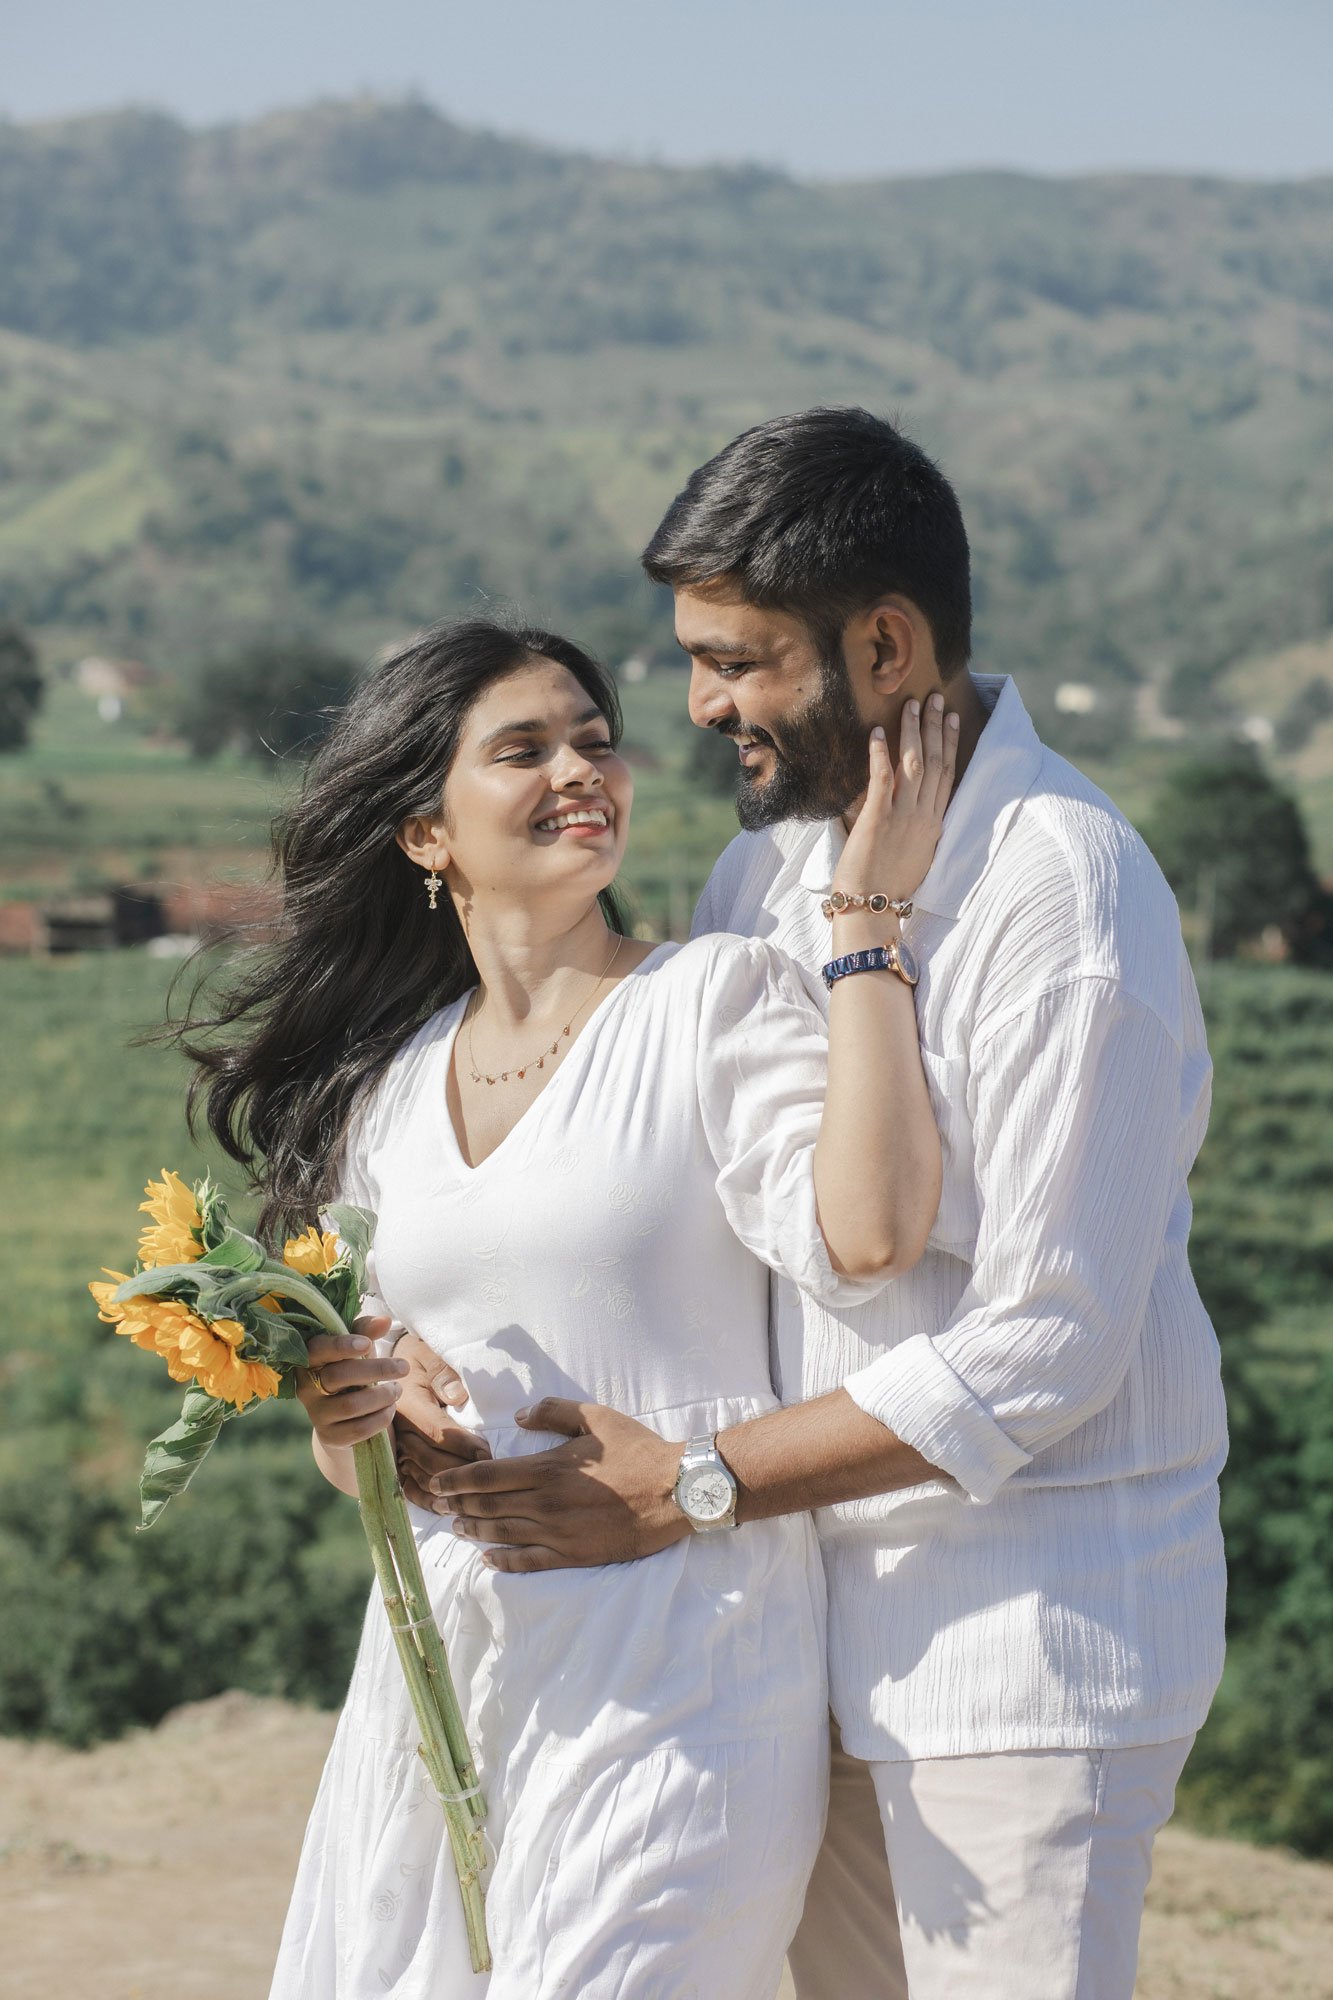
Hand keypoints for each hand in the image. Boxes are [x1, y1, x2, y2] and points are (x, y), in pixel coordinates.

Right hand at [296, 1315, 406, 1447]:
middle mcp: (306, 1388)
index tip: (367, 1344)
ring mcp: (317, 1414)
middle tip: (403, 1367)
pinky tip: (390, 1408)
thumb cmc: (351, 1372)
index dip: (341, 1345)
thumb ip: (366, 1332)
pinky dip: (380, 1417)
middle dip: (375, 1370)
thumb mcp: (357, 1350)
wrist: (344, 1419)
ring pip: (350, 1405)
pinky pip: (358, 1428)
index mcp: (309, 1360)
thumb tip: (384, 1320)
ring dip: (382, 1396)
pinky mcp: (330, 1436)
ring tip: (397, 1389)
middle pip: (338, 1376)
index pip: (318, 1349)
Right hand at [392, 1331, 491, 1505]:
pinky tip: (445, 1507)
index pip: (440, 1432)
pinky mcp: (391, 1458)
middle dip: (463, 1472)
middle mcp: (397, 1429)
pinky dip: (425, 1499)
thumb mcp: (428, 1354)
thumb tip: (457, 1394)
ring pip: (421, 1476)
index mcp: (408, 1402)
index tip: (489, 1453)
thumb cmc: (415, 1358)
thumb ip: (442, 1372)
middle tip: (491, 1478)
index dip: (466, 1446)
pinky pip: (406, 1485)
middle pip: (432, 1460)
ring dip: (447, 1490)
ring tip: (474, 1498)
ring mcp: (392, 1447)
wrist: (384, 1368)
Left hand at [428, 1398, 688, 1571]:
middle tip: (436, 1506)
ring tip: (457, 1528)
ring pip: (503, 1534)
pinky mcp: (574, 1555)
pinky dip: (505, 1562)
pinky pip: (530, 1562)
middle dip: (458, 1505)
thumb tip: (519, 1416)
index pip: (487, 1476)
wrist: (674, 1490)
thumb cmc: (637, 1449)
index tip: (438, 1482)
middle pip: (489, 1506)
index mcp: (547, 1468)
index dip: (457, 1480)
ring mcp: (558, 1532)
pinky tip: (489, 1559)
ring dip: (475, 1531)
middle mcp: (546, 1503)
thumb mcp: (596, 1417)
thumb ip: (553, 1411)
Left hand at [833, 691, 957, 905]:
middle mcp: (924, 817)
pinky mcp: (877, 820)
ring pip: (914, 764)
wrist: (871, 909)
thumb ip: (915, 828)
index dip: (950, 744)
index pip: (948, 776)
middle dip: (936, 727)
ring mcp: (903, 817)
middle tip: (935, 698)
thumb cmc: (887, 887)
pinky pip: (883, 780)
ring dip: (913, 732)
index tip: (952, 719)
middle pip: (936, 762)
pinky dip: (882, 754)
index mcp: (934, 825)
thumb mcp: (913, 855)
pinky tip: (879, 732)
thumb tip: (909, 808)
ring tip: (912, 705)